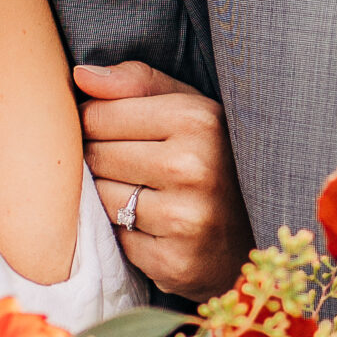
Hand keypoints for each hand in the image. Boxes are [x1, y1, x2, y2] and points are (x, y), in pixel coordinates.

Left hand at [76, 59, 252, 301]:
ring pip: (100, 197)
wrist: (256, 237)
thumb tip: (80, 75)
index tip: (116, 133)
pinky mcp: (173, 261)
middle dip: (102, 160)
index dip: (95, 124)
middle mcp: (192, 167)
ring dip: (111, 197)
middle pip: (95, 155)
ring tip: (145, 194)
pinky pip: (116, 238)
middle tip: (133, 168)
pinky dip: (126, 233)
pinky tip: (154, 227)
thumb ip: (137, 83)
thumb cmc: (215, 161)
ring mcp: (184, 218)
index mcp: (197, 120)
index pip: (97, 116)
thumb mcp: (191, 109)